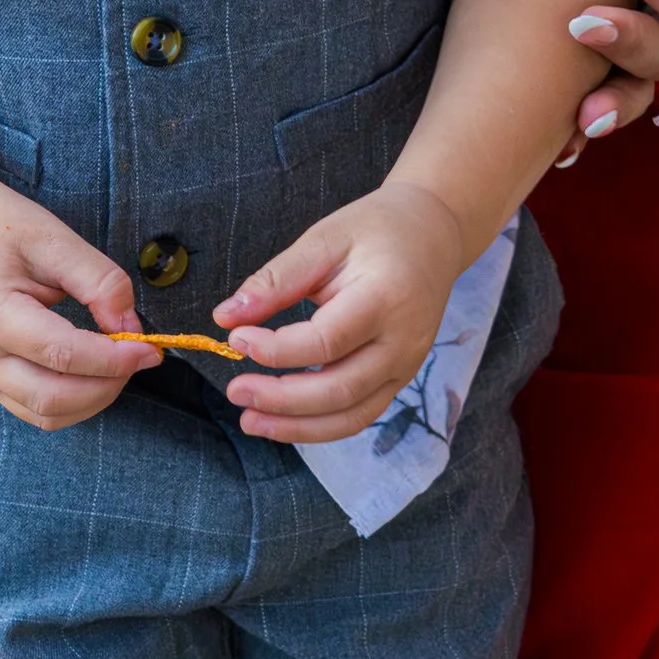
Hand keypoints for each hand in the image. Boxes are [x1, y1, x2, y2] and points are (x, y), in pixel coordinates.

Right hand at [0, 171, 162, 431]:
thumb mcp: (54, 239)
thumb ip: (99, 282)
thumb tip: (131, 328)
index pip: (63, 355)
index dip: (114, 359)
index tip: (151, 349)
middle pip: (53, 400)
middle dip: (107, 386)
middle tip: (139, 356)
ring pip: (45, 416)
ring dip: (92, 399)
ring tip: (117, 363)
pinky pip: (33, 410)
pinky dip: (72, 401)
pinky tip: (92, 371)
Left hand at [215, 184, 469, 445]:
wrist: (433, 235)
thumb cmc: (376, 231)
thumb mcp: (324, 240)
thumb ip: (276, 280)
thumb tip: (225, 316)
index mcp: (386, 298)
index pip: (326, 341)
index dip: (276, 350)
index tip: (236, 338)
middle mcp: (403, 341)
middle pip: (338, 389)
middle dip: (280, 399)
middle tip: (235, 391)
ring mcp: (407, 366)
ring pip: (351, 416)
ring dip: (297, 427)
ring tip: (251, 420)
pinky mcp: (401, 378)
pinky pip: (360, 416)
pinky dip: (320, 427)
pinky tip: (283, 422)